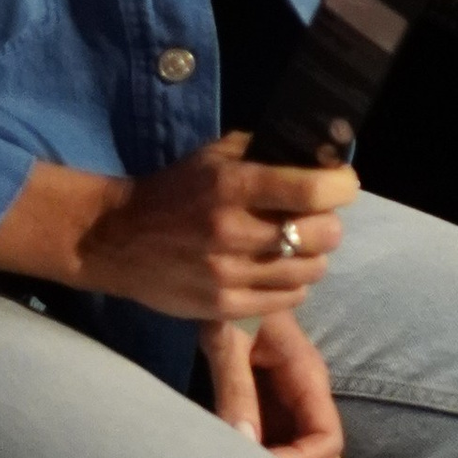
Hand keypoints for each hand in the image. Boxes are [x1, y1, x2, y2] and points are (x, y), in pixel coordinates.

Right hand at [0, 133, 357, 317]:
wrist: (114, 238)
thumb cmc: (175, 189)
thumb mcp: (215, 156)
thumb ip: (266, 150)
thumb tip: (323, 151)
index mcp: (232, 185)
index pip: (312, 190)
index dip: (342, 186)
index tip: (343, 185)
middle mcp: (232, 230)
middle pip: (320, 235)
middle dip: (329, 225)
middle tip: (318, 220)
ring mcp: (226, 274)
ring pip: (309, 271)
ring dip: (314, 257)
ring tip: (298, 247)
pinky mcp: (220, 307)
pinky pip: (286, 300)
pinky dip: (293, 285)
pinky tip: (279, 272)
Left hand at [203, 311, 344, 457]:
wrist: (222, 281)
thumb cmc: (227, 305)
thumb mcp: (228, 340)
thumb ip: (237, 388)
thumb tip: (245, 444)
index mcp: (307, 379)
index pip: (327, 441)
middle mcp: (306, 401)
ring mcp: (290, 410)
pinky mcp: (269, 413)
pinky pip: (280, 454)